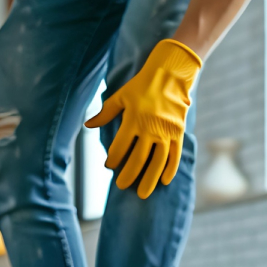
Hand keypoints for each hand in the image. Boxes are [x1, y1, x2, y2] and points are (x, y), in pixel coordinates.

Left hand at [85, 39, 201, 198]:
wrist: (172, 72)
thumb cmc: (142, 85)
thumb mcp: (120, 96)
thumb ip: (105, 113)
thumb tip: (87, 125)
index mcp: (134, 120)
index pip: (120, 147)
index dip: (113, 159)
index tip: (109, 166)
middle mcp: (151, 128)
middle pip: (138, 159)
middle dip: (129, 175)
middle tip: (122, 187)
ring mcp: (167, 131)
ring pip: (158, 161)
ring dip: (150, 179)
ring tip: (142, 194)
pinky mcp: (179, 132)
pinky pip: (175, 154)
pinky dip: (170, 169)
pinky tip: (164, 181)